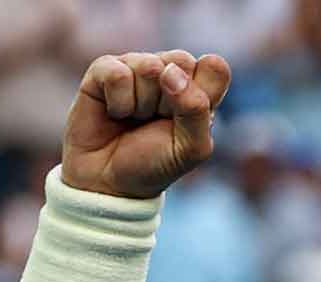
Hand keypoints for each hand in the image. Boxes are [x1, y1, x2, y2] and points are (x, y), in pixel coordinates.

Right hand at [62, 50, 231, 199]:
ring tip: (135, 118)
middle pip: (181, 61)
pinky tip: (115, 113)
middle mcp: (169, 71)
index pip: (214, 67)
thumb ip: (196, 110)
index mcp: (198, 88)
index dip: (201, 94)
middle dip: (169, 100)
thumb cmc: (155, 164)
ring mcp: (136, 66)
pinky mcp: (105, 68)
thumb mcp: (190, 149)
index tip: (185, 120)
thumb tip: (170, 71)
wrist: (109, 182)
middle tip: (157, 121)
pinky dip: (118, 102)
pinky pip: (117, 73)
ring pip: (148, 66)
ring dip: (141, 104)